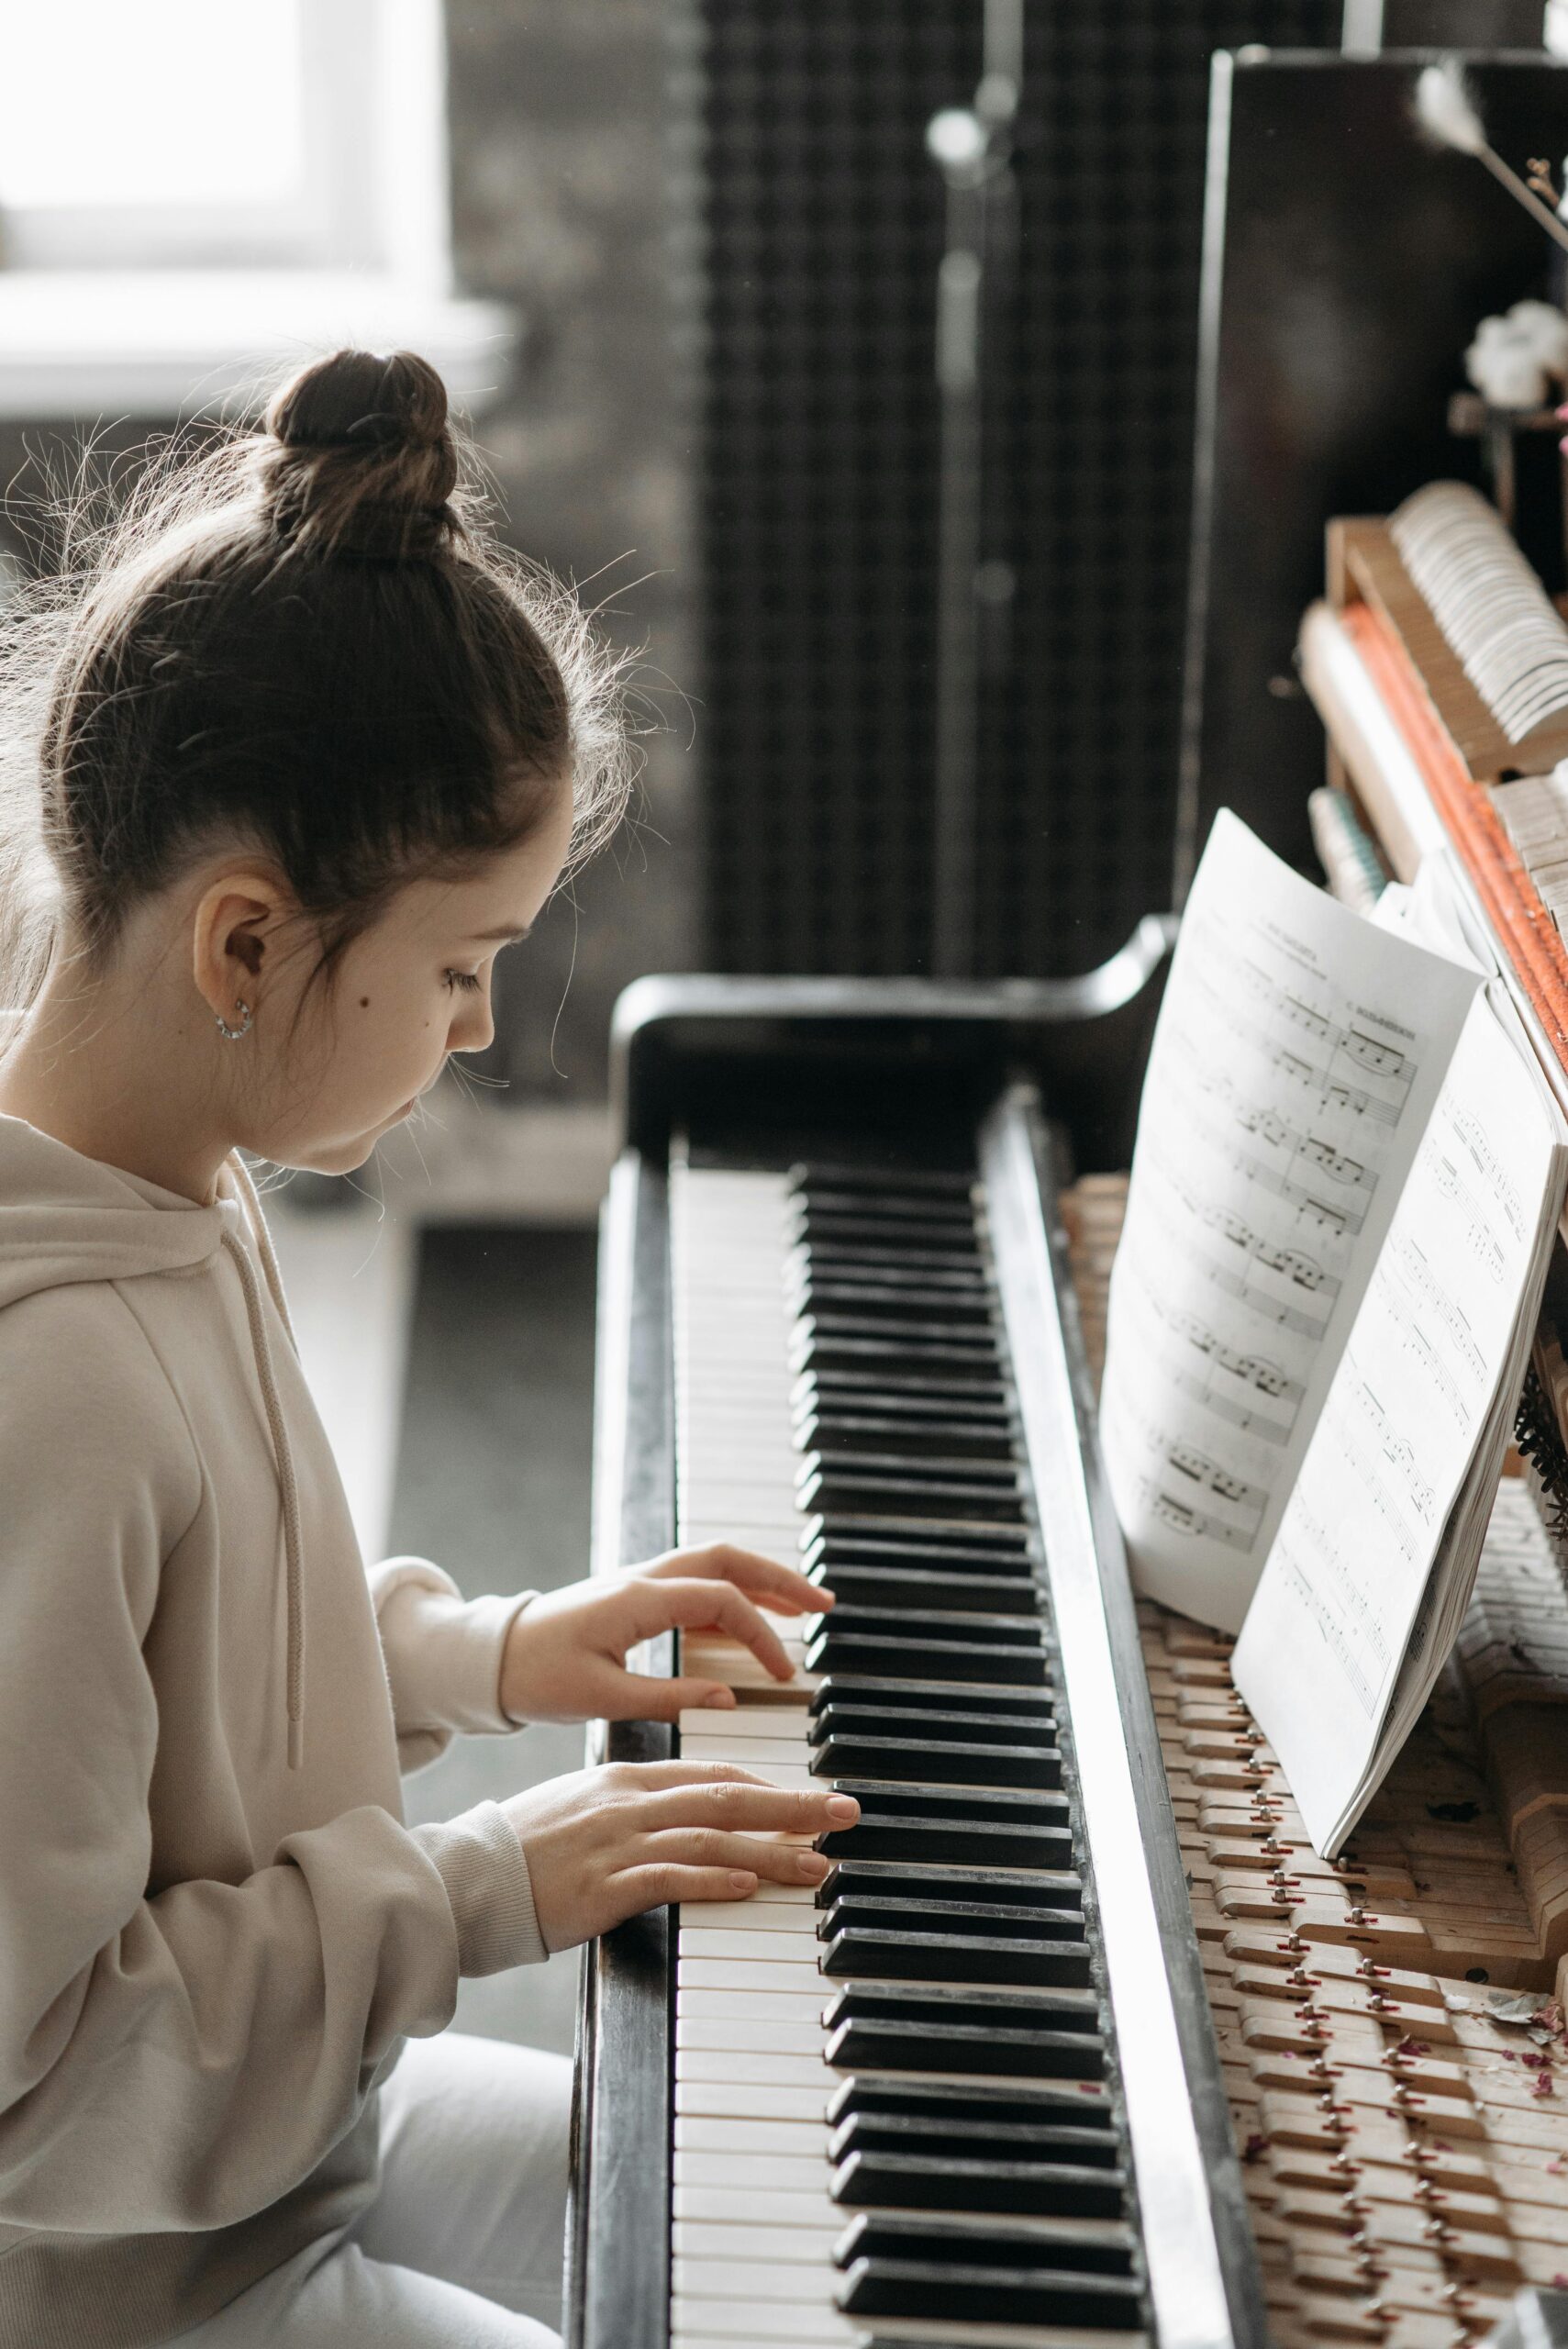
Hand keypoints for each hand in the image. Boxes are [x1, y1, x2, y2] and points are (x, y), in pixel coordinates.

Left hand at [499, 1543, 832, 1724]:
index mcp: (638, 1600)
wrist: (490, 1659)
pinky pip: (693, 1582)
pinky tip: (748, 1619)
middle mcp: (643, 1580)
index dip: (761, 1634)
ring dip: (760, 1580)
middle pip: (727, 1559)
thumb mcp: (603, 1699)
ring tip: (802, 1606)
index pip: (721, 1599)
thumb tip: (730, 1697)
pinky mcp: (632, 1596)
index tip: (782, 1673)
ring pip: (713, 1564)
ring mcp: (638, 1583)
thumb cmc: (537, 1678)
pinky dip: (730, 1592)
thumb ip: (672, 1696)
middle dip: (780, 1579)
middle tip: (824, 1604)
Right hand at [502, 1760, 859, 1949]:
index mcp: (623, 1779)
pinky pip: (670, 1879)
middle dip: (792, 1805)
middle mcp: (627, 1803)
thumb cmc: (523, 1851)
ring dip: (771, 1851)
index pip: (709, 1773)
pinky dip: (714, 1881)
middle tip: (843, 1812)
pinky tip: (750, 1886)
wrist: (465, 1878)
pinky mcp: (604, 1888)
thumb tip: (681, 1817)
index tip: (805, 1798)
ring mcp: (616, 1843)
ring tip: (818, 1862)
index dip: (764, 1785)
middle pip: (726, 1797)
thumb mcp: (581, 1809)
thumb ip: (632, 1806)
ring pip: (711, 1839)